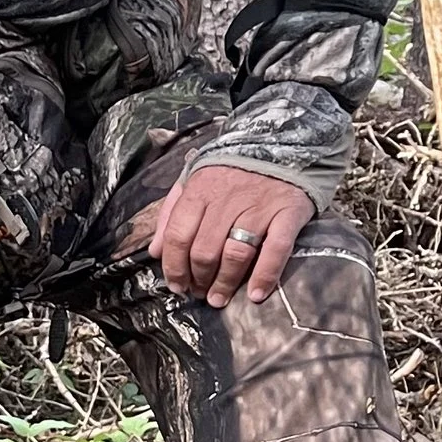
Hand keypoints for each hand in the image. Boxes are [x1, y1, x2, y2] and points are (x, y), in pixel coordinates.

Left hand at [140, 163, 313, 308]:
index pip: (177, 235)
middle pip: (204, 250)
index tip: (176, 285)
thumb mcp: (194, 179)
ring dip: (224, 283)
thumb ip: (171, 213)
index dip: (173, 266)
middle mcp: (227, 198)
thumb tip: (154, 251)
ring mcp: (259, 206)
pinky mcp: (288, 212)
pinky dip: (265, 276)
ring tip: (219, 299)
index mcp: (200, 189)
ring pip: (235, 253)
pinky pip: (276, 250)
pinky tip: (256, 295)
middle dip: (198, 278)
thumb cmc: (233, 168)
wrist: (284, 142)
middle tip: (199, 293)